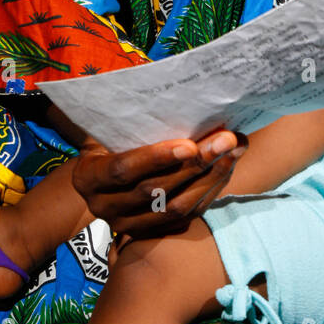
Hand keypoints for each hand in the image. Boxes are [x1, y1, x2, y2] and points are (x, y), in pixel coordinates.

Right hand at [71, 130, 245, 237]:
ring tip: (235, 150)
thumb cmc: (108, 138)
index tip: (190, 144)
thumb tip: (170, 91)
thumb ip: (129, 117)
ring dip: (211, 178)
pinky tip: (228, 167)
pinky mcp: (151, 233)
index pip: (123, 170)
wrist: (102, 175)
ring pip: (176, 208)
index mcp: (88, 177)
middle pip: (155, 191)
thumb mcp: (108, 126)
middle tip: (227, 139)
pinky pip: (186, 217)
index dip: (156, 158)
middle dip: (196, 164)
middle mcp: (104, 207)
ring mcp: (127, 225)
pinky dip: (210, 191)